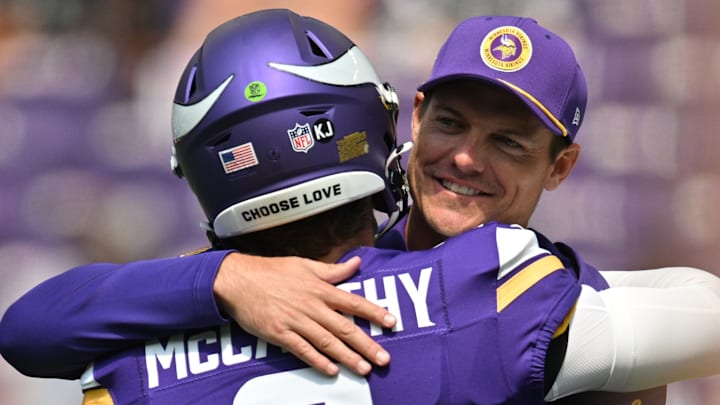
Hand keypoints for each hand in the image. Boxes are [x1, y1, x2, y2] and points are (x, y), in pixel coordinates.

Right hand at [213, 252, 395, 375]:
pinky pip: (302, 350)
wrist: (237, 280)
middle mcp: (311, 306)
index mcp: (319, 288)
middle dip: (366, 344)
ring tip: (364, 368)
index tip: (391, 322)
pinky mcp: (280, 334)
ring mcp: (295, 321)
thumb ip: (332, 270)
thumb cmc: (271, 271)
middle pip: (344, 327)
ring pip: (327, 342)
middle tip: (384, 358)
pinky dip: (318, 361)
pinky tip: (332, 371)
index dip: (374, 312)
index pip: (353, 301)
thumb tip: (356, 263)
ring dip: (347, 357)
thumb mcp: (304, 264)